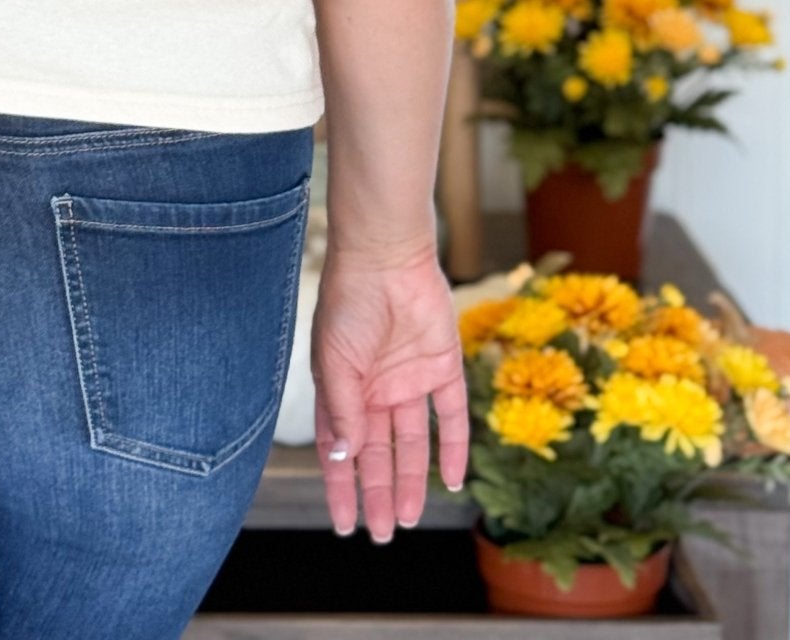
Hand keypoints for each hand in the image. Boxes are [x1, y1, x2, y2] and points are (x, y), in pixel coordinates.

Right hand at [310, 239, 469, 542]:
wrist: (386, 255)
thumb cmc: (348, 301)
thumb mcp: (335, 360)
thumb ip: (343, 410)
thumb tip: (344, 457)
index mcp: (344, 388)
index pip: (342, 450)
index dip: (342, 487)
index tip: (344, 524)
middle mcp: (376, 389)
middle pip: (379, 453)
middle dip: (377, 493)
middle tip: (380, 534)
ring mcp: (409, 380)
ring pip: (412, 442)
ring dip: (411, 479)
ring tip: (408, 517)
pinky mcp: (442, 367)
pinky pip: (450, 416)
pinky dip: (453, 448)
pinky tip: (454, 479)